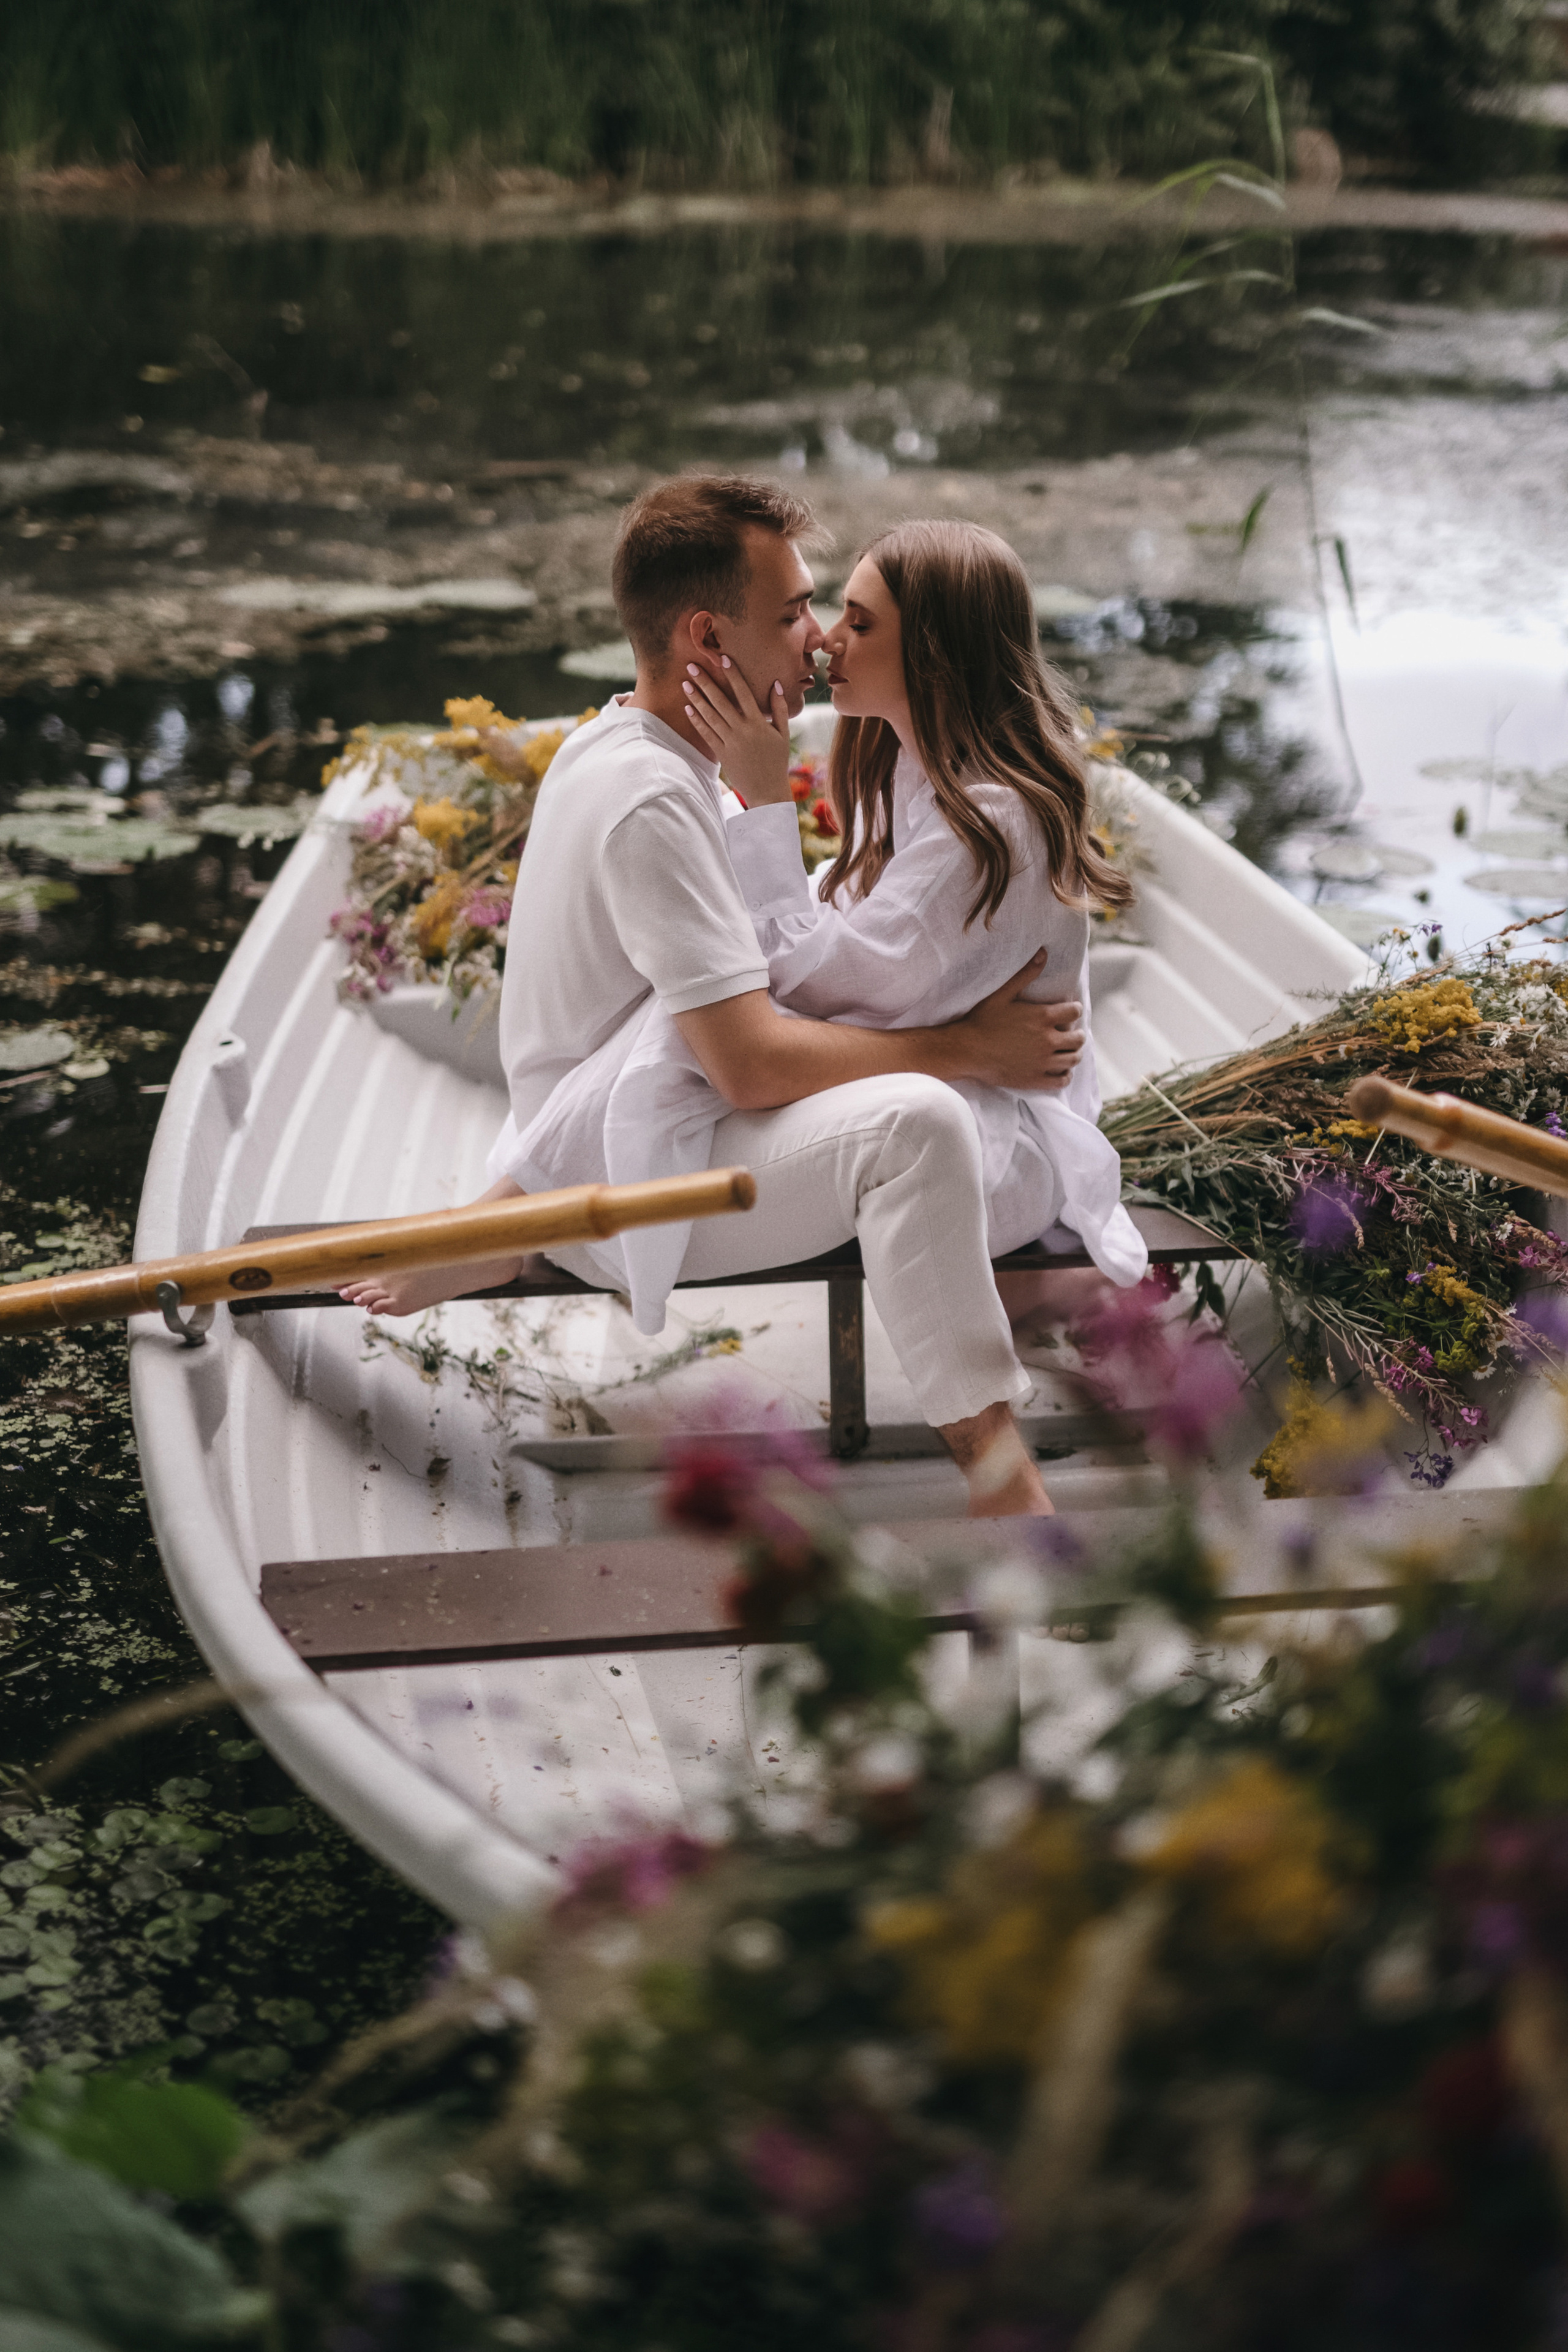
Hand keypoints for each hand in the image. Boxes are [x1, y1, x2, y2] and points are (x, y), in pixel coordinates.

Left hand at [682, 655, 793, 805]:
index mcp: (758, 723)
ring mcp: (730, 742)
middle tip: (691, 666)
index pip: (743, 692)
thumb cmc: (777, 761)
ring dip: (696, 699)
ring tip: (685, 684)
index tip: (722, 659)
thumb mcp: (783, 734)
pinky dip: (697, 721)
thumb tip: (776, 684)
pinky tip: (688, 708)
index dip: (732, 674)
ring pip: (710, 716)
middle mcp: (742, 730)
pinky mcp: (722, 754)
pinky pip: (706, 734)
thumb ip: (779, 708)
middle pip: (720, 701)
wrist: (767, 790)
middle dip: (705, 682)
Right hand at [950, 953, 1085, 1091]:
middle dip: (1076, 1033)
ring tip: (1065, 1050)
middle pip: (1078, 1038)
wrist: (967, 1051)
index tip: (1067, 1011)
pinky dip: (1065, 1074)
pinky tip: (1058, 1069)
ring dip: (1073, 1053)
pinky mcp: (1036, 1079)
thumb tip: (1043, 953)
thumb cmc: (982, 1021)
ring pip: (1074, 1059)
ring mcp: (1043, 1062)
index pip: (1074, 1012)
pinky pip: (1062, 1080)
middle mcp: (1048, 1040)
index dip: (1073, 1009)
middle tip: (1068, 1032)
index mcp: (1043, 1018)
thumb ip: (1025, 974)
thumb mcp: (1002, 994)